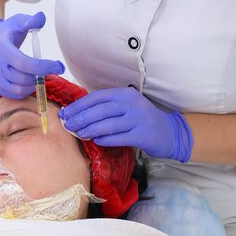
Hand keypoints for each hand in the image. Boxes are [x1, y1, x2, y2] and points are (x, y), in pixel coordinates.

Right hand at [0, 11, 64, 97]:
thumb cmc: (5, 31)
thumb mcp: (17, 21)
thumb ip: (30, 20)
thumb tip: (42, 18)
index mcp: (0, 47)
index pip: (23, 63)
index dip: (43, 67)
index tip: (58, 66)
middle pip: (21, 78)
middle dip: (39, 76)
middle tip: (49, 70)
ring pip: (16, 89)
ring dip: (32, 85)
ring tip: (40, 76)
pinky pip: (11, 94)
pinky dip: (24, 92)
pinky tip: (30, 83)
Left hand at [59, 87, 192, 161]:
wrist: (169, 132)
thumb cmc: (142, 118)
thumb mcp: (127, 106)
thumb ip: (108, 106)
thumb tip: (80, 112)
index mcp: (125, 94)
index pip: (97, 97)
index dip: (80, 105)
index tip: (66, 113)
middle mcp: (131, 104)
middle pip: (100, 110)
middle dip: (81, 118)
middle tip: (68, 125)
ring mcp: (138, 119)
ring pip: (108, 124)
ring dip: (90, 129)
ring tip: (79, 133)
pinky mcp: (142, 135)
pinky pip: (119, 137)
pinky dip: (105, 139)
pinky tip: (96, 141)